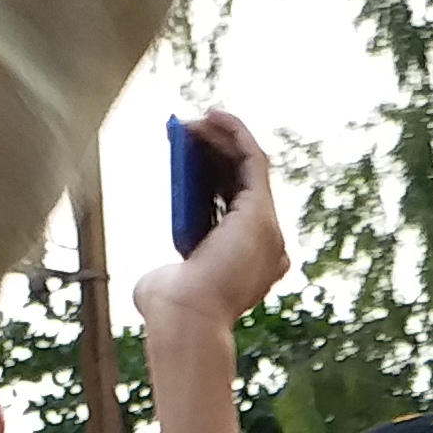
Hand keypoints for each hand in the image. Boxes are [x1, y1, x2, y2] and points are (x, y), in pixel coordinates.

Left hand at [130, 107, 290, 331]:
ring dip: (224, 137)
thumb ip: (173, 275)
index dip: (213, 174)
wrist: (186, 316)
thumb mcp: (170, 283)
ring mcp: (268, 227)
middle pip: (243, 182)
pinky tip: (213, 115)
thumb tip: (165, 275)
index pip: (234, 205)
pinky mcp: (261, 211)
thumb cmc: (172, 308)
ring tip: (196, 119)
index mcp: (250, 261)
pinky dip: (236, 132)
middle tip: (188, 130)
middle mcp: (266, 243)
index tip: (188, 155)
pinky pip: (254, 158)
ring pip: (251, 166)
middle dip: (216, 151)